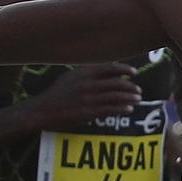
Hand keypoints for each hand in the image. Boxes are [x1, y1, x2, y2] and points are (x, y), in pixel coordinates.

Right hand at [23, 64, 141, 130]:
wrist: (43, 110)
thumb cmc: (57, 94)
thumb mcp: (70, 77)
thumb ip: (86, 72)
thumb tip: (105, 69)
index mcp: (83, 73)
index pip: (109, 68)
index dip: (124, 69)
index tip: (133, 72)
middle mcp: (87, 84)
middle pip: (116, 83)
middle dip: (130, 86)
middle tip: (138, 90)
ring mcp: (88, 99)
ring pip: (115, 97)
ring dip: (129, 98)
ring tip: (138, 99)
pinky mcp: (88, 112)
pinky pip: (109, 109)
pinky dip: (121, 109)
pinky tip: (128, 109)